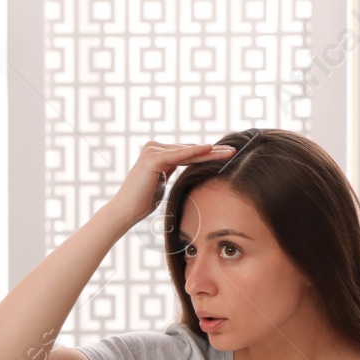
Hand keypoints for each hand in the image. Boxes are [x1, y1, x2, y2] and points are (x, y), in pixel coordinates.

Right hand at [103, 141, 235, 228]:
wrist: (126, 211)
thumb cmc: (143, 202)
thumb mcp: (162, 184)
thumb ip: (172, 172)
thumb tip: (186, 171)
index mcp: (159, 154)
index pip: (188, 154)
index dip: (208, 156)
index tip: (226, 156)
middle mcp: (155, 148)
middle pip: (190, 151)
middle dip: (212, 152)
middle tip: (234, 152)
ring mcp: (153, 151)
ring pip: (187, 152)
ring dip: (209, 152)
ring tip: (229, 153)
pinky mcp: (152, 158)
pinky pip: (179, 155)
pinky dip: (195, 152)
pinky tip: (209, 149)